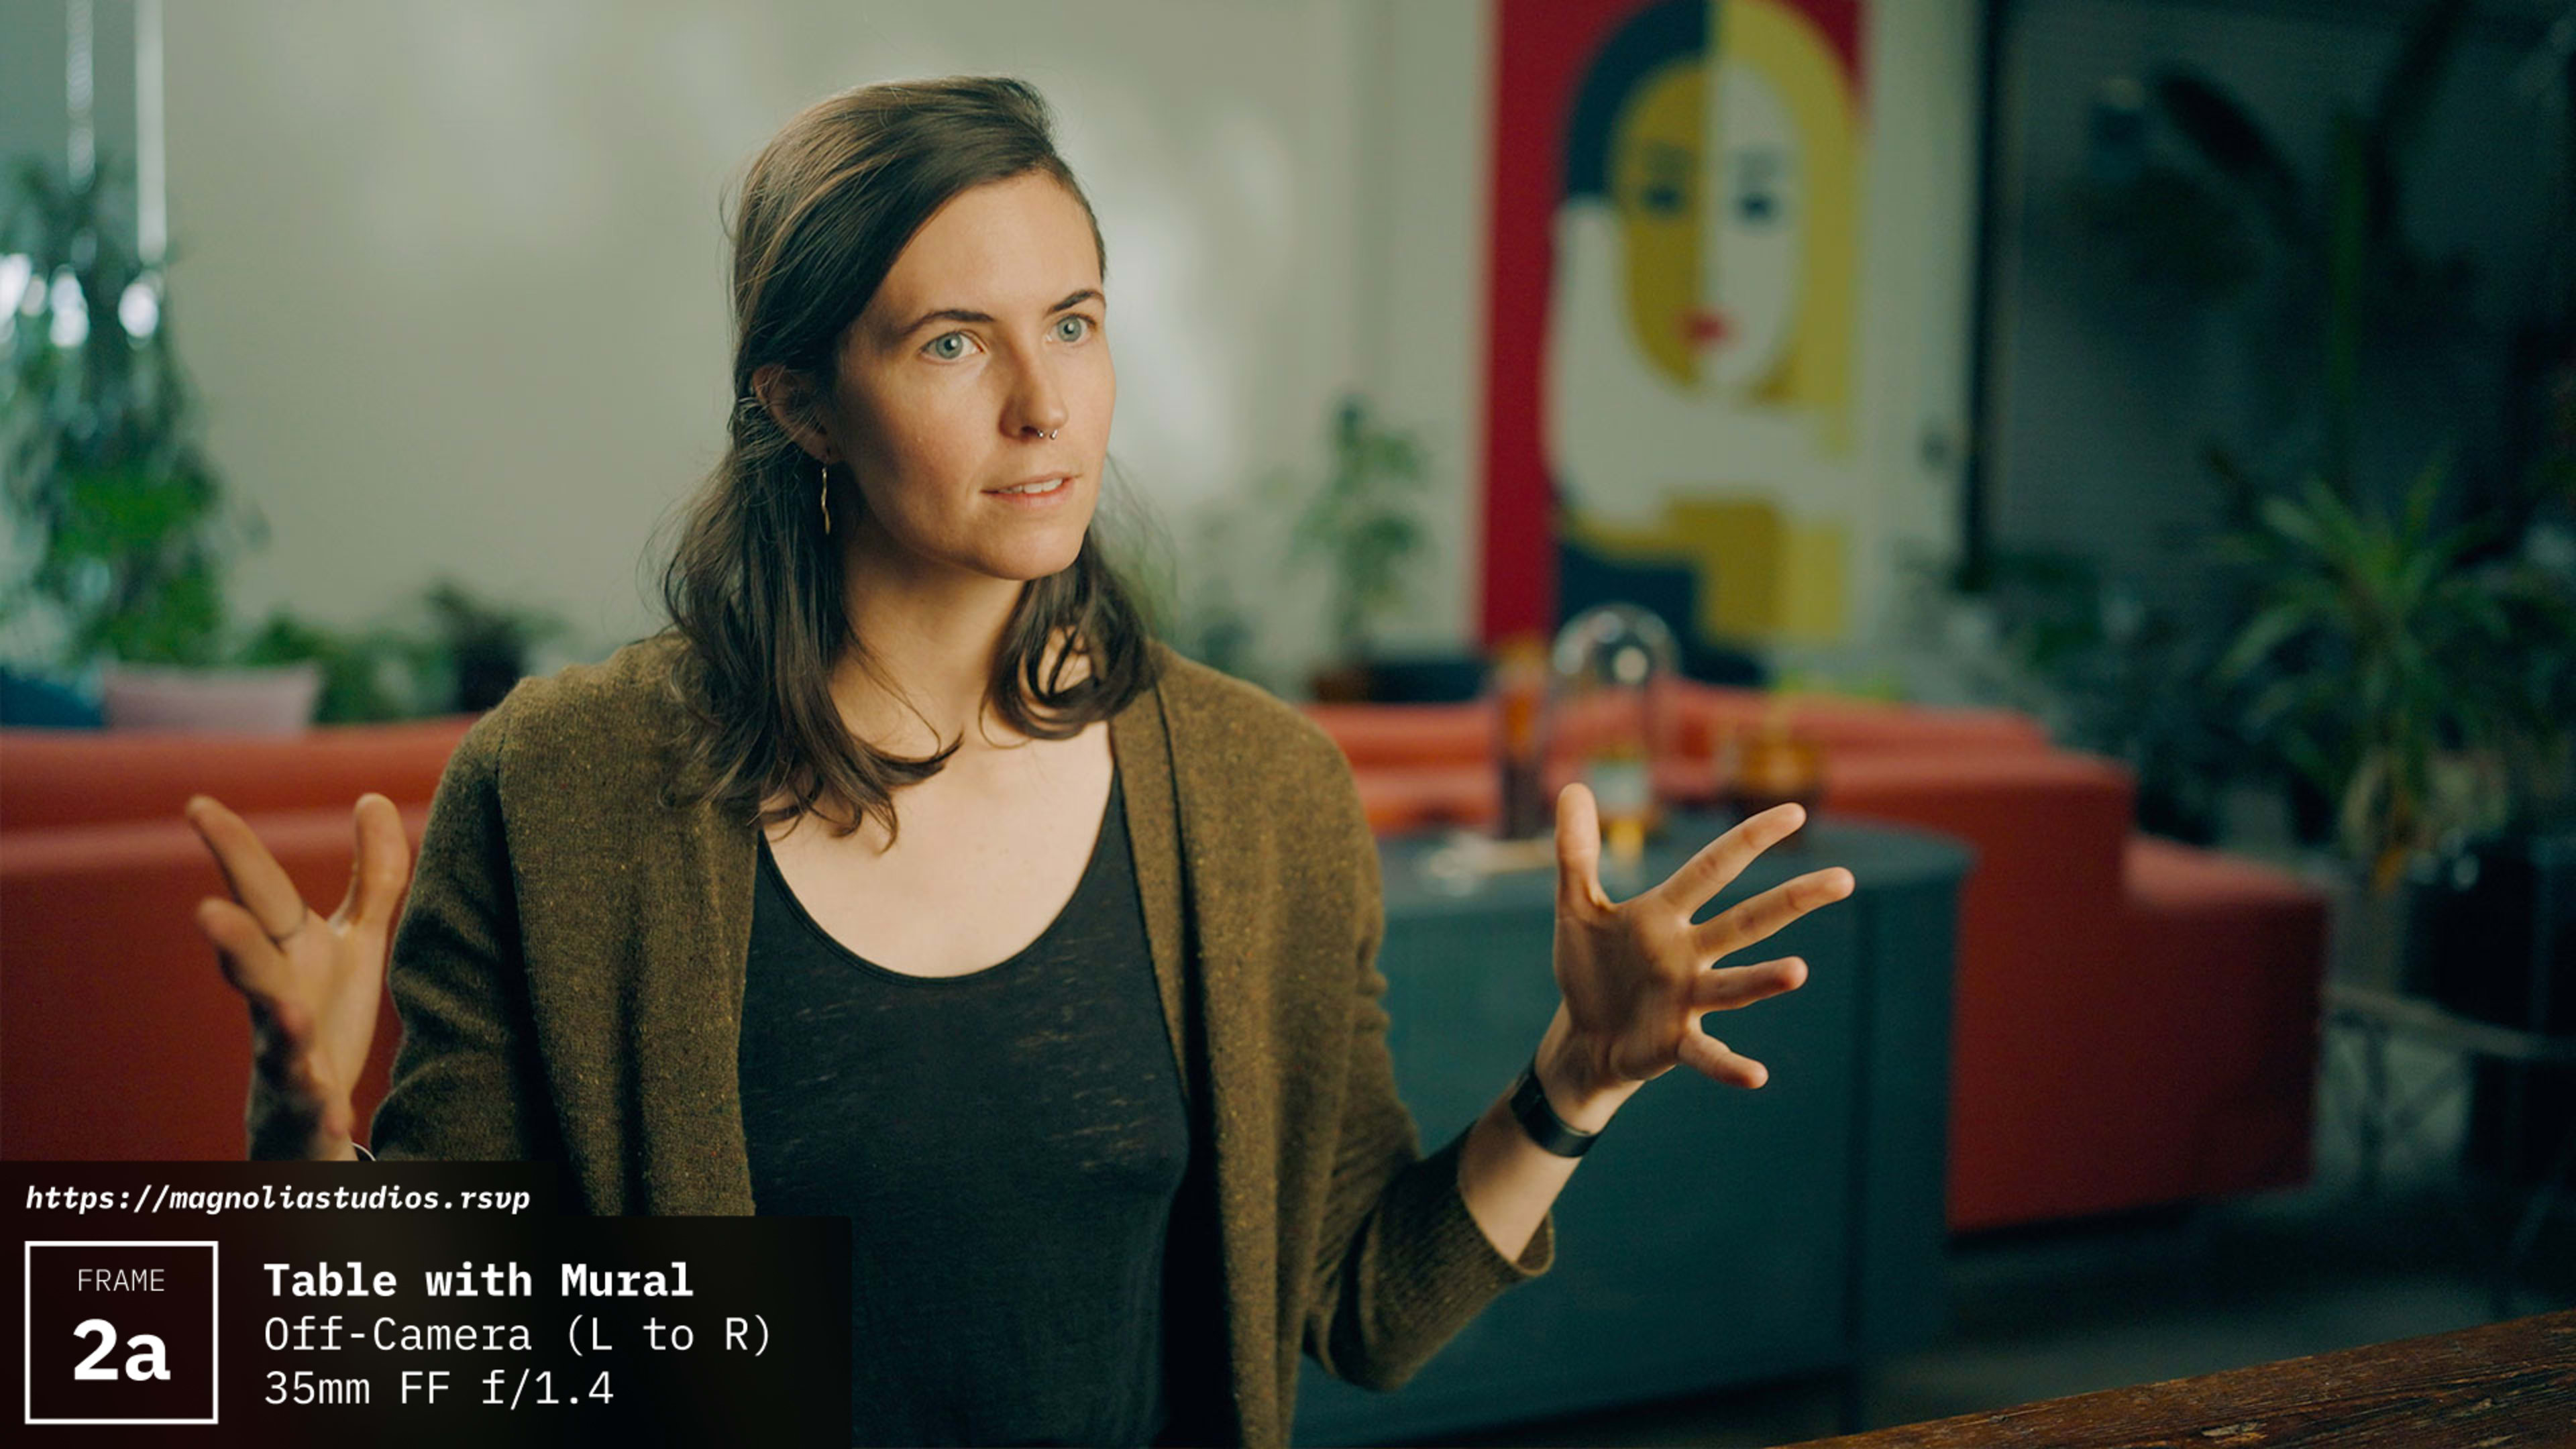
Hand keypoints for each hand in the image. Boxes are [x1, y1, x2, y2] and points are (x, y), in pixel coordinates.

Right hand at [183, 794, 410, 1159]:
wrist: (307, 1111)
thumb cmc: (327, 1013)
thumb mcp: (356, 943)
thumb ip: (372, 878)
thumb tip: (372, 797)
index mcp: (287, 953)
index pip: (259, 895)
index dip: (232, 851)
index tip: (198, 805)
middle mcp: (277, 1000)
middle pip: (252, 967)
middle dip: (231, 941)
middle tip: (208, 910)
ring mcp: (287, 1056)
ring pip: (277, 1041)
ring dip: (283, 1026)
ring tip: (292, 1013)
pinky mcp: (310, 1105)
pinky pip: (314, 1108)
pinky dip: (323, 1110)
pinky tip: (338, 1115)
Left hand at [1549, 786, 1852, 1095]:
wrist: (1584, 1034)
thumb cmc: (1591, 967)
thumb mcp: (1575, 907)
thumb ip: (1576, 852)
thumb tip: (1574, 787)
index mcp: (1666, 915)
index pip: (1713, 869)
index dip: (1749, 840)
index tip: (1795, 812)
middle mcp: (1689, 953)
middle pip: (1747, 921)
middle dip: (1794, 900)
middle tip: (1844, 879)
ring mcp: (1687, 998)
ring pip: (1734, 985)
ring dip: (1765, 981)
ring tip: (1800, 971)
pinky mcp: (1675, 1042)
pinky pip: (1707, 1054)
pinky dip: (1730, 1066)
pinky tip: (1757, 1075)